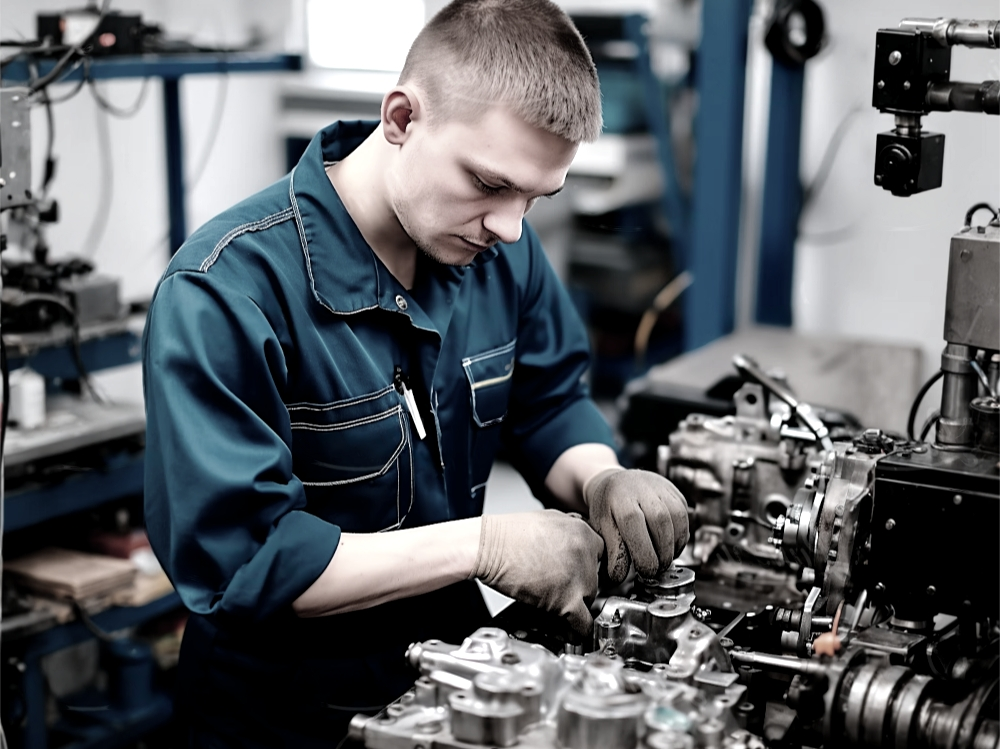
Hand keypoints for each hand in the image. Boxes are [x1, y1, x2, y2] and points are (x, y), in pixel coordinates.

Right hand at [472, 510, 602, 634]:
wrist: (488, 546)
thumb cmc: (508, 534)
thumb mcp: (549, 519)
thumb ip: (570, 531)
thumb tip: (574, 544)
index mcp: (583, 531)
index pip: (600, 556)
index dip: (588, 568)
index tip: (578, 576)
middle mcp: (586, 552)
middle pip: (595, 579)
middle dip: (579, 586)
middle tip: (560, 590)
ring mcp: (580, 576)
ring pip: (589, 600)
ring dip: (575, 605)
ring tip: (557, 606)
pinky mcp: (567, 599)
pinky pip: (583, 623)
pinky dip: (577, 630)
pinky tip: (569, 630)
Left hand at [582, 468, 688, 582]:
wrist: (618, 483)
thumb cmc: (609, 508)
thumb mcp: (602, 527)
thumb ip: (612, 551)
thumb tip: (619, 577)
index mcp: (621, 498)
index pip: (634, 524)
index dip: (643, 553)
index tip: (645, 572)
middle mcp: (644, 489)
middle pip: (660, 523)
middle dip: (661, 553)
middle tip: (655, 570)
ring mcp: (662, 489)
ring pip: (677, 520)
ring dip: (673, 547)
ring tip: (663, 561)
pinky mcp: (675, 494)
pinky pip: (684, 518)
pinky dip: (680, 538)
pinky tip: (670, 549)